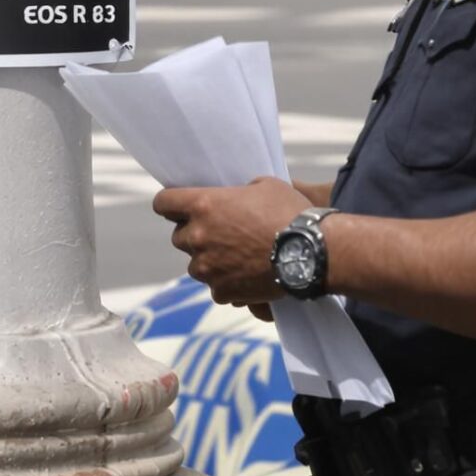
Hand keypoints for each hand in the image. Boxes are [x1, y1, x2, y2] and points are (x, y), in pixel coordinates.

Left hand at [152, 177, 311, 306]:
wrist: (312, 252)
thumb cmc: (290, 212)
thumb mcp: (264, 185)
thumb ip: (238, 191)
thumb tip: (235, 197)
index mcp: (203, 205)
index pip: (163, 203)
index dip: (170, 204)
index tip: (177, 207)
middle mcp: (198, 236)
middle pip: (179, 236)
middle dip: (195, 234)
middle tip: (221, 233)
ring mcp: (207, 267)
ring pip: (196, 264)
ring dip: (209, 260)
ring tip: (237, 257)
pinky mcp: (221, 290)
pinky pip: (215, 287)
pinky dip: (226, 283)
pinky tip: (246, 275)